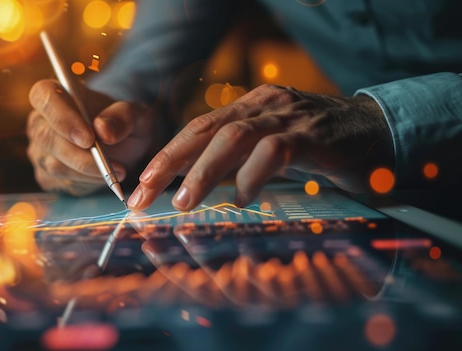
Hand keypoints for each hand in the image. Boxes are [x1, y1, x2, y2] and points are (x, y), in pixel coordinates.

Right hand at [26, 79, 160, 194]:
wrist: (124, 146)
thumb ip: (123, 116)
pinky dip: (85, 182)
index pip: (44, 96)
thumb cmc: (124, 123)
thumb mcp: (136, 114)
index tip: (88, 138)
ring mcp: (39, 148)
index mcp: (58, 93)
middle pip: (46, 137)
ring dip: (88, 171)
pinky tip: (103, 176)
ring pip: (53, 165)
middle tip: (110, 164)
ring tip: (117, 170)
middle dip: (79, 155)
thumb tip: (102, 130)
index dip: (61, 117)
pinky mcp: (45, 174)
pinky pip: (60, 182)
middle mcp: (41, 120)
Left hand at [127, 84, 393, 210]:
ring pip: (234, 138)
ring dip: (203, 172)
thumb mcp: (272, 146)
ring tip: (183, 202)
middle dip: (169, 162)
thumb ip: (239, 159)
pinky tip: (243, 199)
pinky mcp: (312, 134)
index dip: (167, 155)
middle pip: (204, 130)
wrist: (378, 130)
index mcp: (249, 106)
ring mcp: (288, 116)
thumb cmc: (320, 144)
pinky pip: (274, 152)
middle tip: (143, 195)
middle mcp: (263, 105)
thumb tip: (197, 185)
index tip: (142, 184)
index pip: (198, 128)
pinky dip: (253, 176)